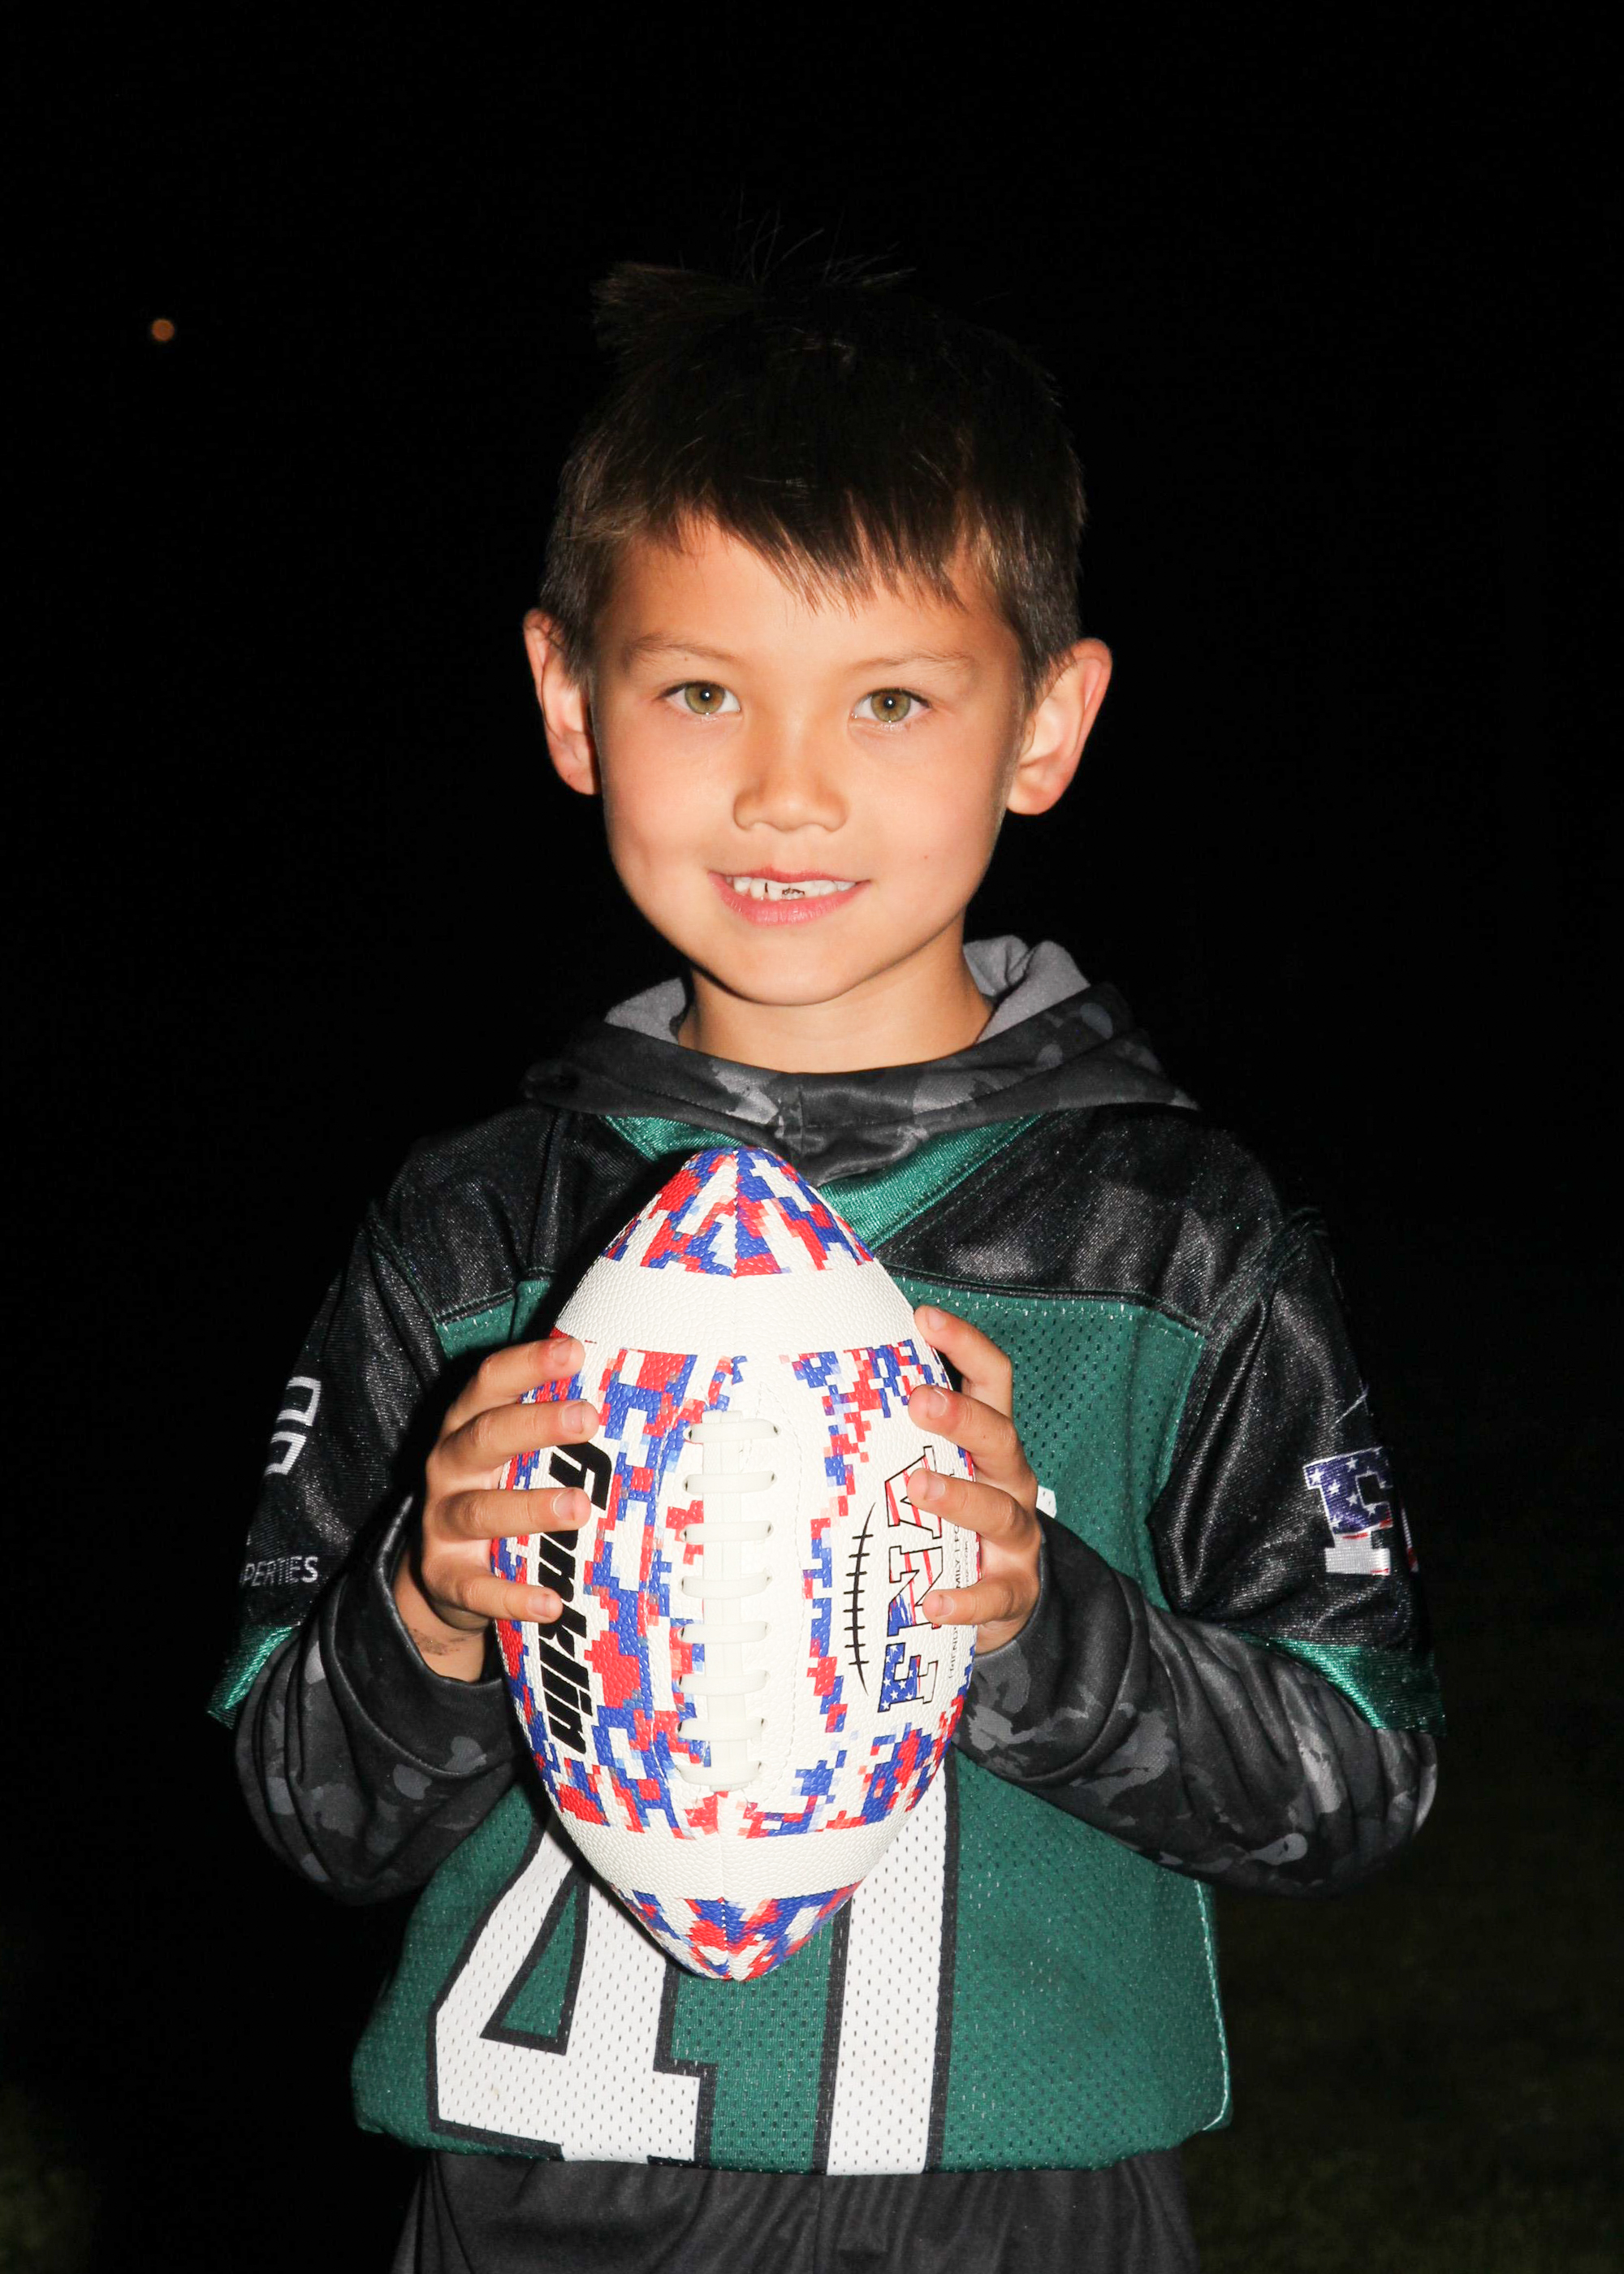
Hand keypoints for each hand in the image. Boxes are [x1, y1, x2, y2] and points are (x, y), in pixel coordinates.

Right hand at [393, 1333, 599, 1680]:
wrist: (439, 1577)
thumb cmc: (496, 1493)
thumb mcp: (510, 1454)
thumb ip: (549, 1425)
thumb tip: (629, 1389)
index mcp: (467, 1427)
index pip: (488, 1384)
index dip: (527, 1365)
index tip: (573, 1350)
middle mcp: (448, 1468)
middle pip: (484, 1438)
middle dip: (535, 1425)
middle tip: (588, 1417)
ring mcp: (441, 1524)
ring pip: (480, 1511)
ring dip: (531, 1508)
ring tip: (579, 1508)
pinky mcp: (446, 1577)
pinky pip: (478, 1588)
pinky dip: (513, 1596)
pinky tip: (552, 1603)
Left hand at [904, 1306, 1042, 1653]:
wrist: (1005, 1595)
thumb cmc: (957, 1518)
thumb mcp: (942, 1465)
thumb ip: (902, 1431)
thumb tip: (832, 1380)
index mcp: (990, 1443)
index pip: (991, 1380)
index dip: (965, 1345)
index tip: (926, 1317)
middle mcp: (1009, 1481)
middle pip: (999, 1437)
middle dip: (962, 1417)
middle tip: (920, 1402)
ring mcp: (1016, 1539)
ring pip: (998, 1511)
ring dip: (958, 1497)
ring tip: (918, 1489)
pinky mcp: (1012, 1592)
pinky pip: (993, 1595)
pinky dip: (964, 1599)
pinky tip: (933, 1601)